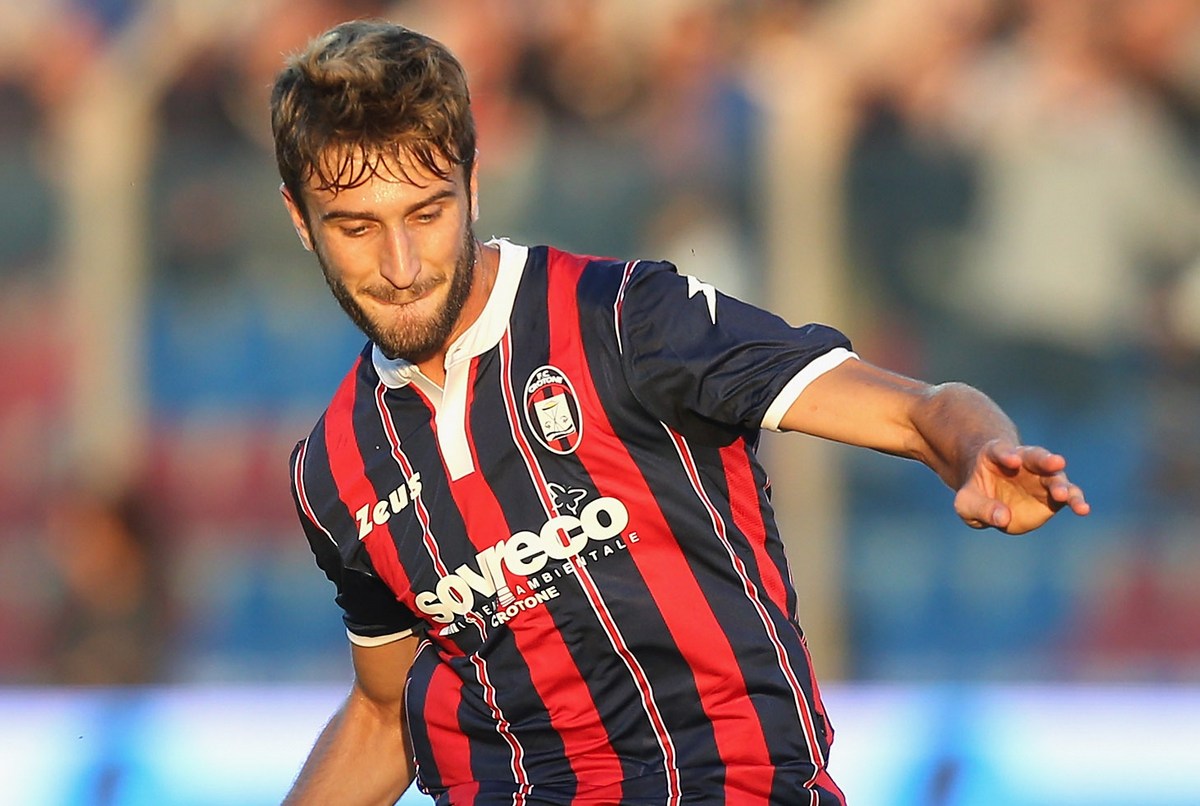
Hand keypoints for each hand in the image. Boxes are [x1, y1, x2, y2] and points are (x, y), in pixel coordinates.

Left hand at [953, 441, 1089, 534]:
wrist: (989, 495)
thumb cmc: (975, 492)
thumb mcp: (966, 502)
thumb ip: (981, 508)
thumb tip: (1004, 518)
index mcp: (996, 454)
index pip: (1002, 451)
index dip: (1008, 455)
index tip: (1014, 460)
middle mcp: (1024, 462)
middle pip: (1036, 456)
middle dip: (1046, 460)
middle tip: (1056, 462)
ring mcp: (1040, 477)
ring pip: (1055, 476)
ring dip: (1062, 485)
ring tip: (1064, 494)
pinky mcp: (1053, 495)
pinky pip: (1068, 495)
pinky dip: (1076, 501)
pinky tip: (1083, 509)